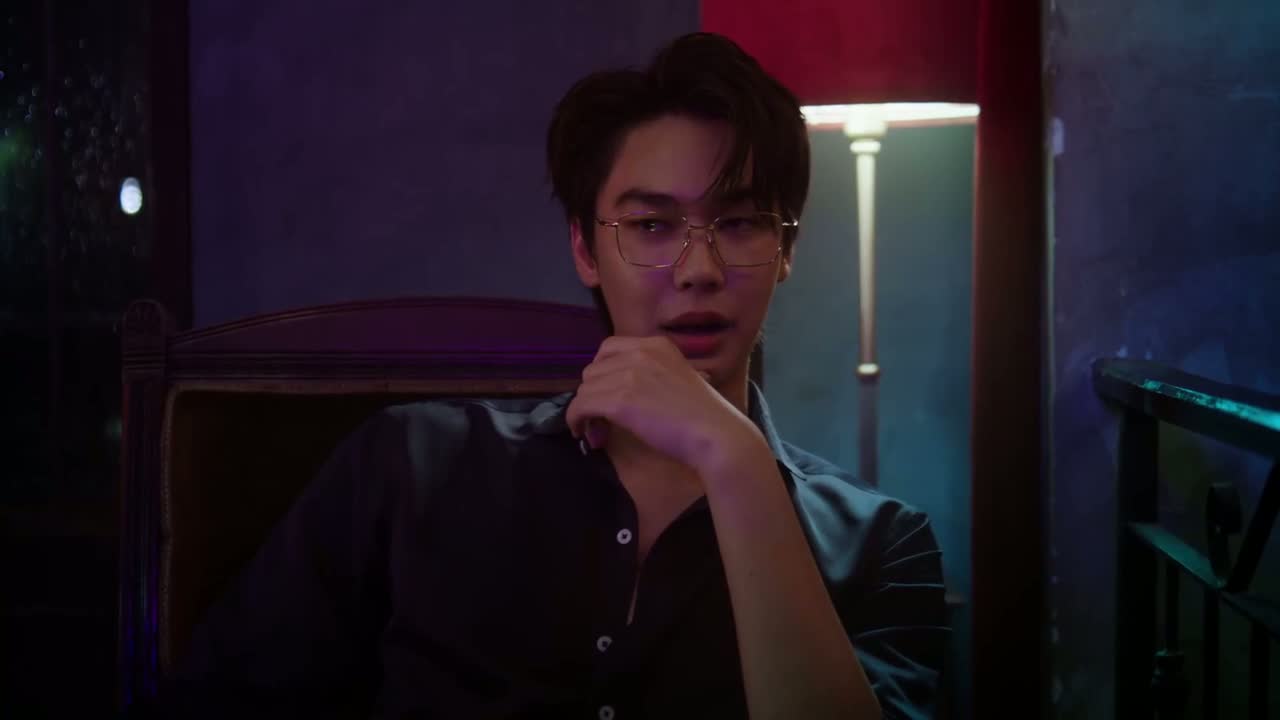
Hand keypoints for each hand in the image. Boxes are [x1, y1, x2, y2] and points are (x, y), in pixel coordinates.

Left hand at [565, 336, 762, 474]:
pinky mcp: (619, 400)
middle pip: (593, 370)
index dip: (601, 374)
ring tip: (597, 433)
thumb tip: (625, 391)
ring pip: (584, 389)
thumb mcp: (680, 378)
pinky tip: (584, 434)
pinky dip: (576, 420)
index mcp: (656, 345)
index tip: (605, 396)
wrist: (716, 434)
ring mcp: (629, 374)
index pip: (609, 348)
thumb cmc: (704, 416)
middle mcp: (640, 353)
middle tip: (601, 421)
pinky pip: (580, 406)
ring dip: (585, 412)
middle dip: (593, 395)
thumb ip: (653, 375)